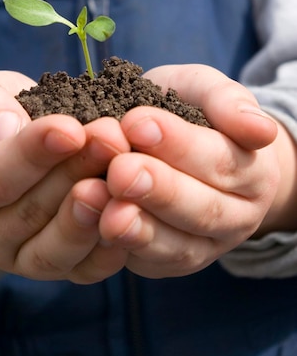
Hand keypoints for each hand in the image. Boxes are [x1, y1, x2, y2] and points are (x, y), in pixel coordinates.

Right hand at [0, 71, 127, 281]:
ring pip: (58, 248)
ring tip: (120, 179)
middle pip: (31, 212)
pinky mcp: (64, 268)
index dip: (32, 154)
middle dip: (75, 173)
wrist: (10, 149)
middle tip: (112, 139)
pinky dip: (112, 247)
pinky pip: (87, 268)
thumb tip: (5, 131)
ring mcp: (25, 259)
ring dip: (93, 214)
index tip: (70, 129)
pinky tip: (134, 215)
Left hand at [99, 64, 281, 278]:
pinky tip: (96, 228)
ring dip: (140, 230)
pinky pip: (150, 264)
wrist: (177, 144)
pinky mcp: (169, 264)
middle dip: (159, 190)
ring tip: (109, 212)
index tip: (137, 123)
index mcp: (252, 171)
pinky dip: (122, 250)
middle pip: (202, 209)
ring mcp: (204, 246)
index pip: (220, 160)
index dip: (179, 145)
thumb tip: (259, 130)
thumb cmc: (191, 111)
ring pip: (177, 246)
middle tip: (120, 170)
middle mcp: (236, 217)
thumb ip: (227, 101)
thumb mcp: (205, 90)